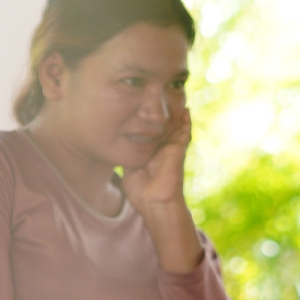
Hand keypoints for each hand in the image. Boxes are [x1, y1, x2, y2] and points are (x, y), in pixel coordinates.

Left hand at [121, 109, 203, 273]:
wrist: (154, 205)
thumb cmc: (141, 193)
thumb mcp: (128, 171)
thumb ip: (125, 160)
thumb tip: (113, 151)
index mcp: (151, 153)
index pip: (150, 132)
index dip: (147, 119)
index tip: (141, 105)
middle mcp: (163, 149)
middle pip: (163, 125)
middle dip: (163, 112)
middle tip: (161, 95)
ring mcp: (172, 150)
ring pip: (174, 127)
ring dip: (175, 113)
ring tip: (176, 96)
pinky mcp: (178, 152)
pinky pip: (183, 133)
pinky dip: (185, 121)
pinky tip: (186, 110)